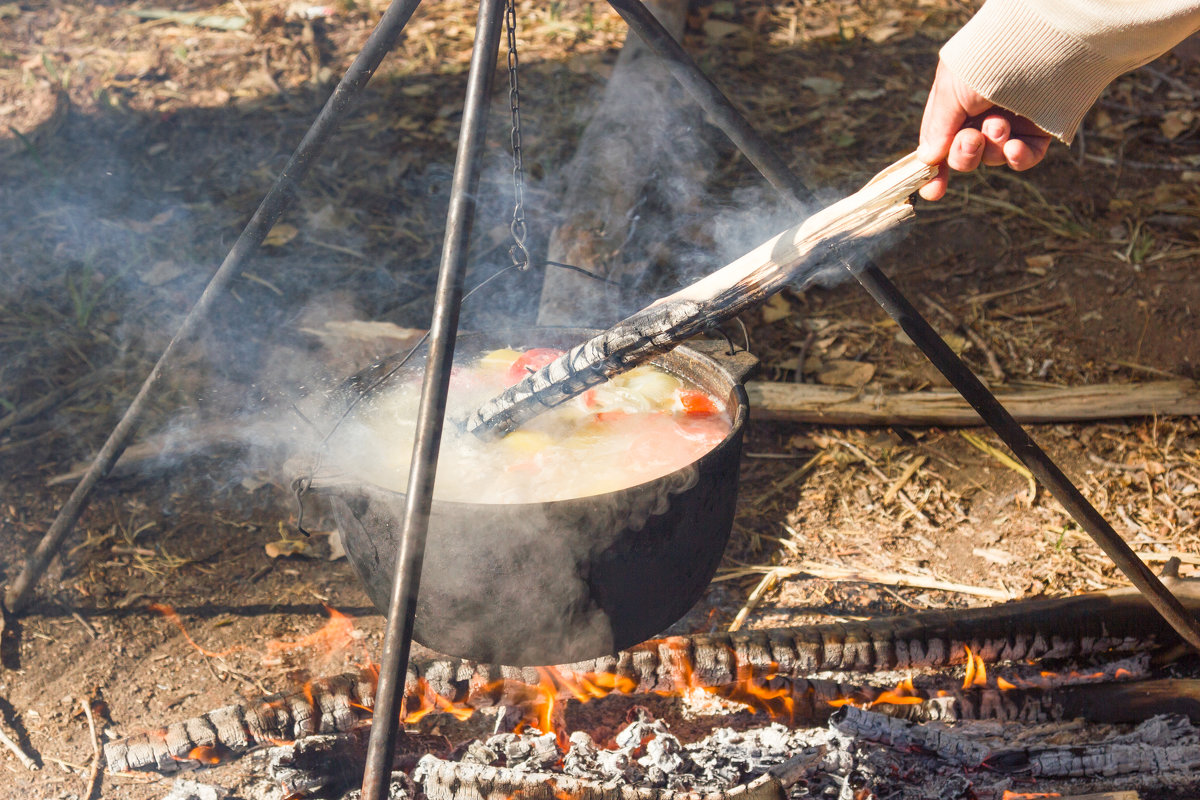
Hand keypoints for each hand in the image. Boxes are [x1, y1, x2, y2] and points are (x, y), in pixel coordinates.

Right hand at [916, 61, 1052, 200]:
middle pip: (964, 156)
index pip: (939, 143)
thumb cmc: (987, 61)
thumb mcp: (950, 90)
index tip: (933, 190)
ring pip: (992, 157)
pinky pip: (1025, 157)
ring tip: (1000, 125)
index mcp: (955, 104)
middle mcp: (980, 115)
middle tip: (971, 139)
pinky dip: (1018, 158)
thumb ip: (938, 127)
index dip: (935, 169)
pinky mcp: (1039, 129)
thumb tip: (927, 159)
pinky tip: (1015, 148)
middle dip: (964, 154)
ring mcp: (1011, 123)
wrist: (1037, 44)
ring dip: (992, 148)